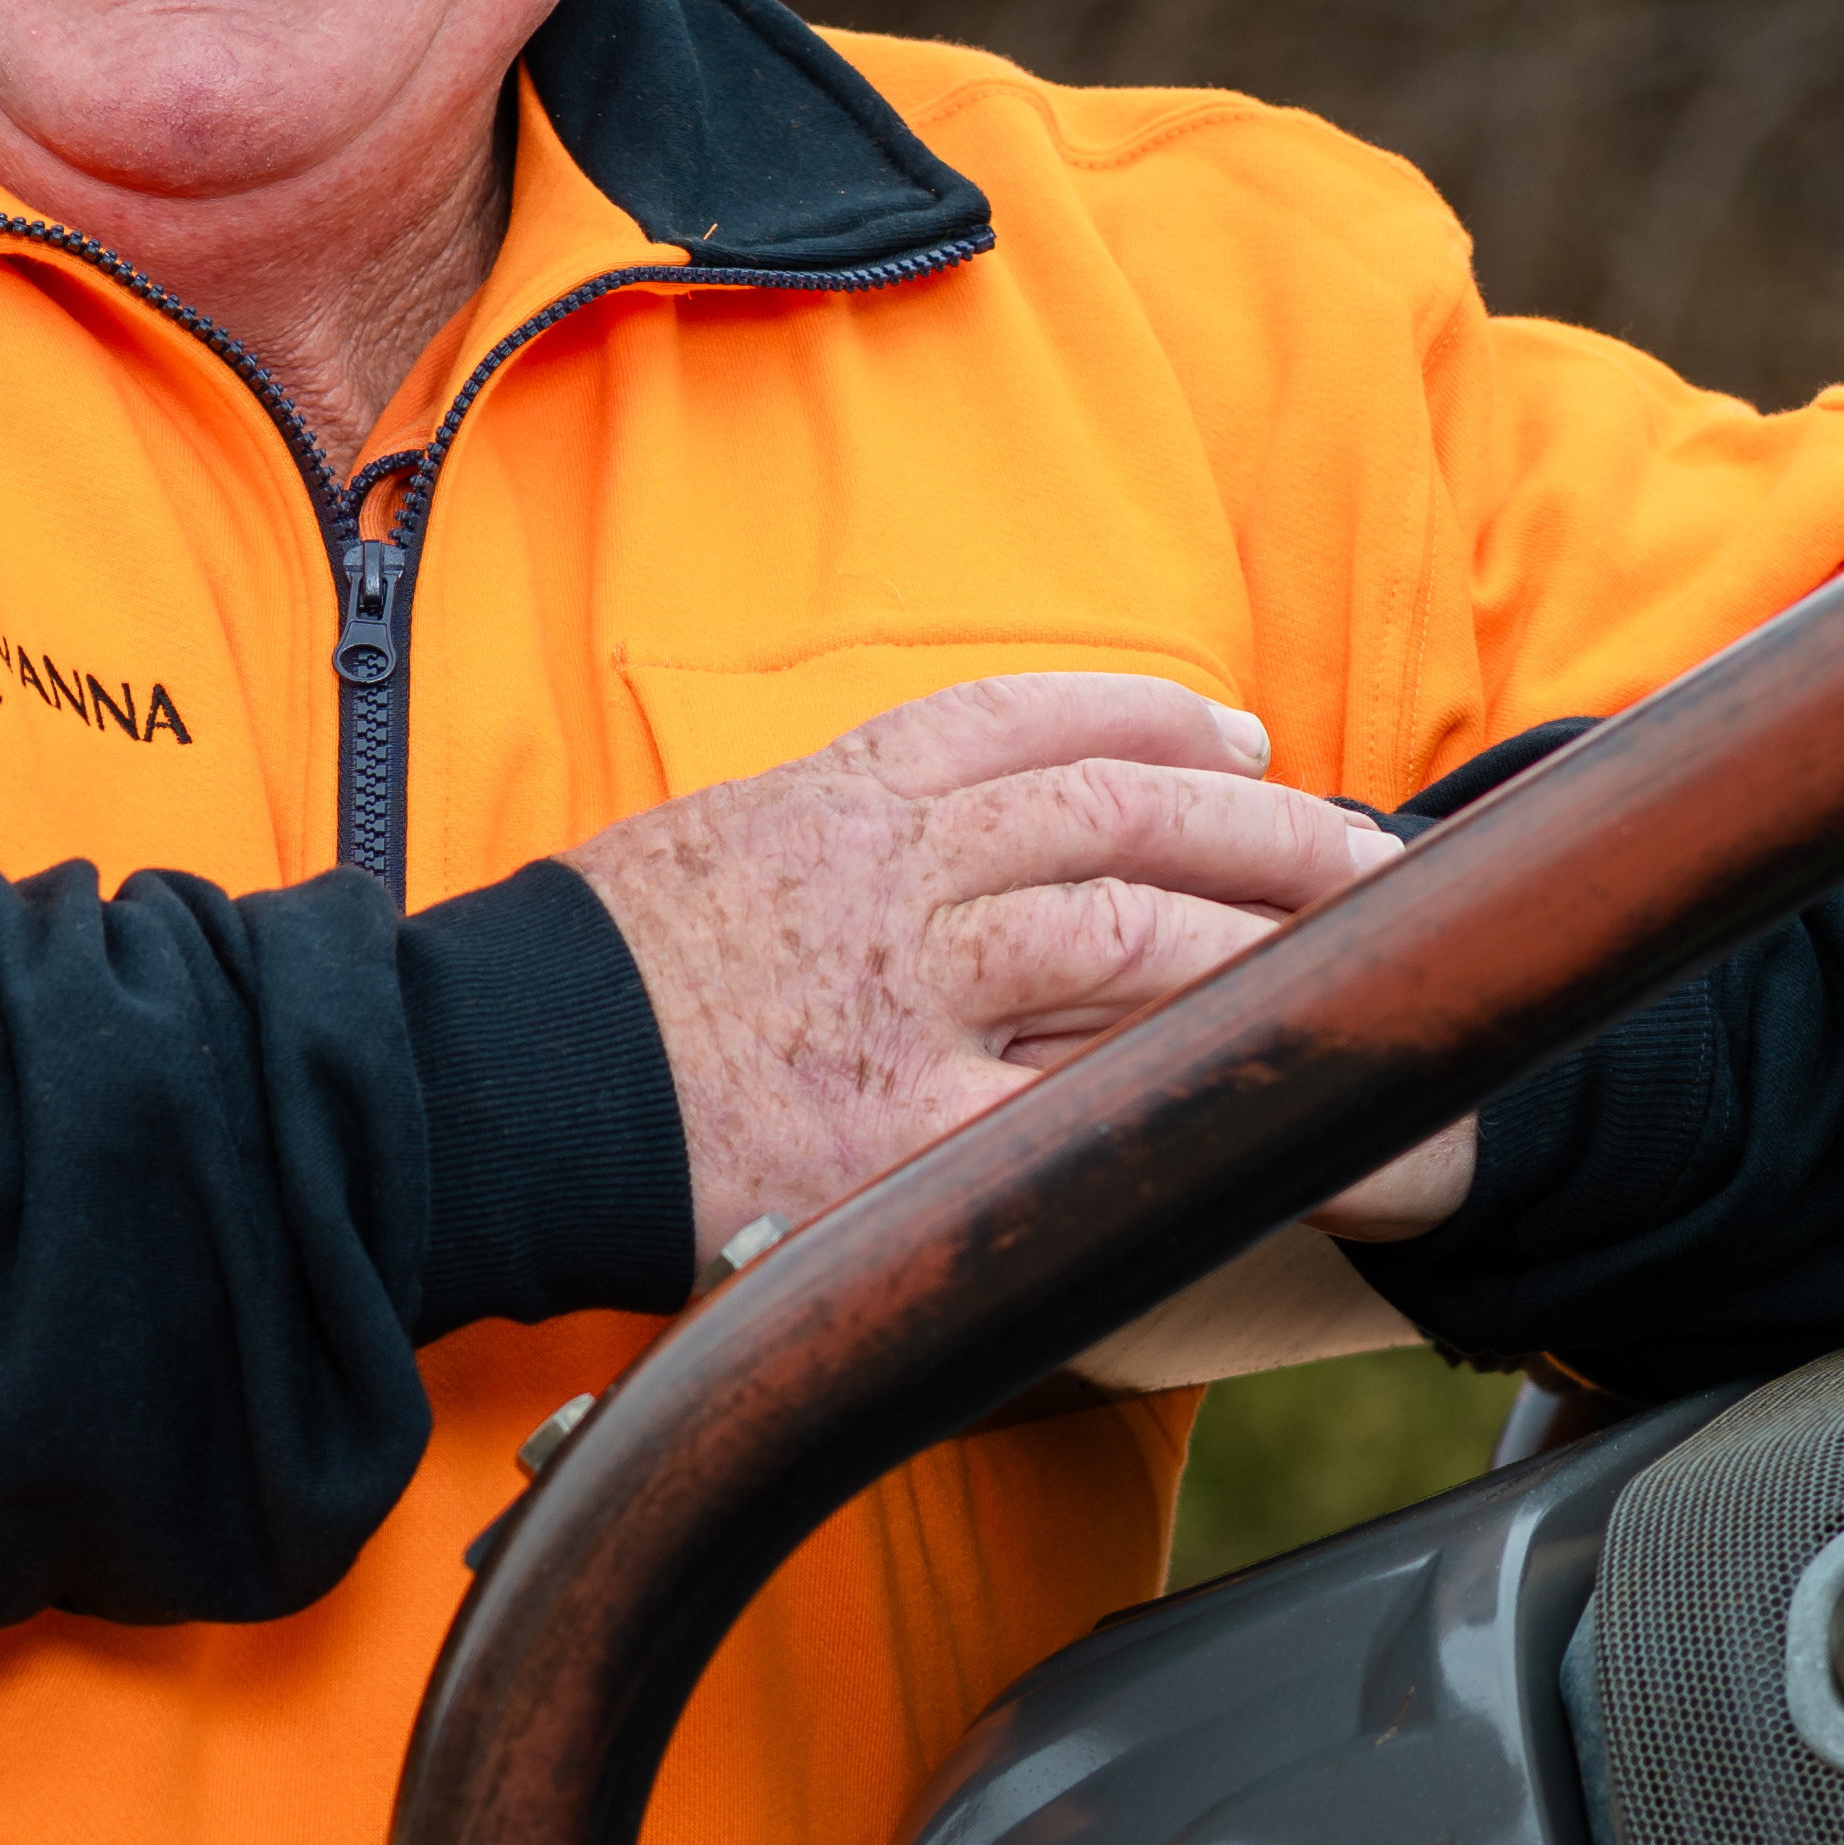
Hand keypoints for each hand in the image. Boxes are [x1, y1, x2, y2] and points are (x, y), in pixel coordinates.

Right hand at [555, 672, 1478, 1262]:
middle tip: (1363, 850)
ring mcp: (903, 998)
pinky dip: (1168, 1097)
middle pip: (1121, 812)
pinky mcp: (898, 1127)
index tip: (1241, 728)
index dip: (1156, 717)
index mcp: (837, 798)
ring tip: (1346, 952)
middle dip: (1264, 824)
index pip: (1029, 720)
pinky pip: (1069, 1103)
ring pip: (1128, 930)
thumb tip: (897, 855)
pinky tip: (1250, 1098)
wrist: (481, 1085)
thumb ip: (818, 845)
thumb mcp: (698, 853)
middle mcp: (889, 875)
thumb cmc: (567, 984)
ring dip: (1258, 936)